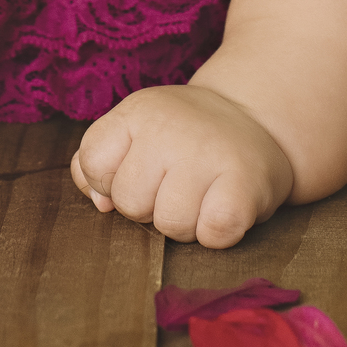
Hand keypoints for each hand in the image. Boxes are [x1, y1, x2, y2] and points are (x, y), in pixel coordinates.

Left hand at [71, 84, 293, 247]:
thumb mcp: (135, 130)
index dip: (109, 181)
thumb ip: (99, 162)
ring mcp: (208, 153)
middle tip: (174, 185)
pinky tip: (221, 208)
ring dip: (183, 224)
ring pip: (170, 224)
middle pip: (129, 202)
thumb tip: (100, 203)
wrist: (253, 119)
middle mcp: (170, 126)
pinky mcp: (245, 183)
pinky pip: (213, 234)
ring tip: (200, 196)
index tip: (137, 171)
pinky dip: (215, 234)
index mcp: (138, 111)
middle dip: (148, 207)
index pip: (92, 163)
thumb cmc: (182, 136)